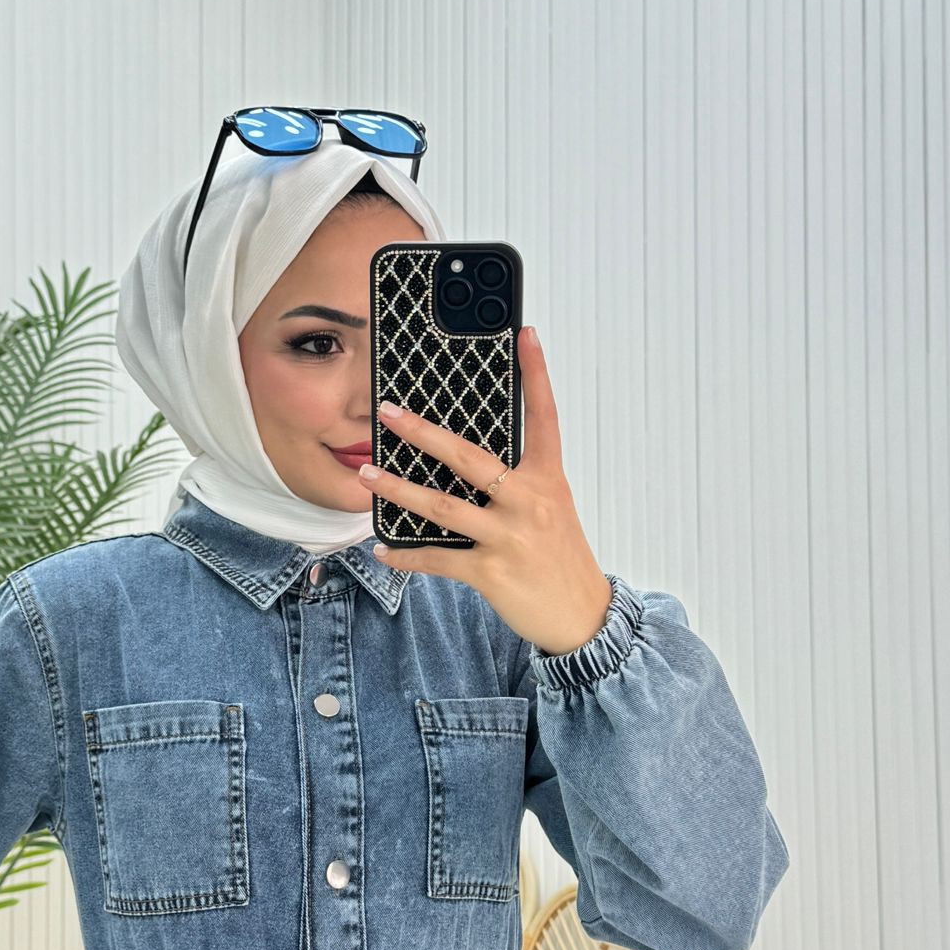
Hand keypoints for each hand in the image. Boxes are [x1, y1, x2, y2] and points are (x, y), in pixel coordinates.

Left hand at [359, 324, 613, 654]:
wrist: (582, 616)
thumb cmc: (561, 558)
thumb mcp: (552, 508)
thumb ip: (520, 481)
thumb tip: (470, 458)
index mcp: (548, 479)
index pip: (544, 417)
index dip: (537, 374)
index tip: (526, 334)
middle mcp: (529, 502)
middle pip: (469, 458)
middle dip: (423, 433)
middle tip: (388, 413)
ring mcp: (509, 538)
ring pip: (443, 507)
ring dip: (398, 491)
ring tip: (367, 476)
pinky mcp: (491, 573)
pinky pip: (438, 559)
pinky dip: (407, 556)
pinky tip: (383, 549)